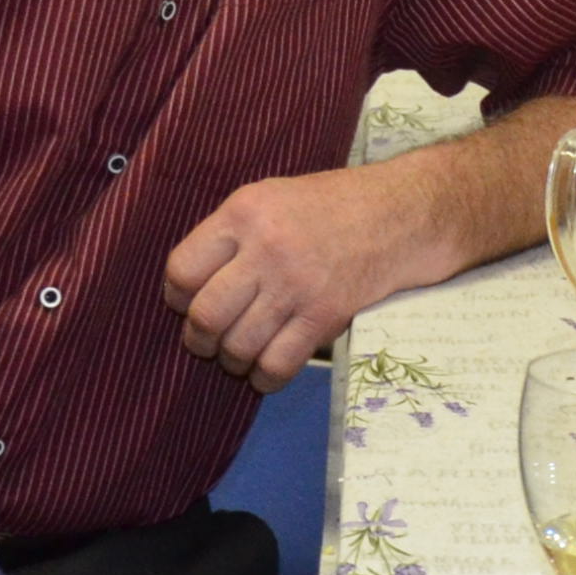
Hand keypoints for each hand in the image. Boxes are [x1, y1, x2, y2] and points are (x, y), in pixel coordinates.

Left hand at [164, 164, 444, 386]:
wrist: (399, 215)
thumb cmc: (330, 205)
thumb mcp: (271, 196)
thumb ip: (230, 234)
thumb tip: (190, 284)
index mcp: (244, 213)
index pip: (182, 269)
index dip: (175, 297)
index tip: (184, 304)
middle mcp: (266, 249)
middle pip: (206, 315)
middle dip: (198, 339)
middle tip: (206, 342)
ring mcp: (297, 286)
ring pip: (238, 346)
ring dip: (231, 361)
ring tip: (238, 355)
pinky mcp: (325, 316)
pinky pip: (278, 365)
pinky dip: (264, 378)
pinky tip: (264, 371)